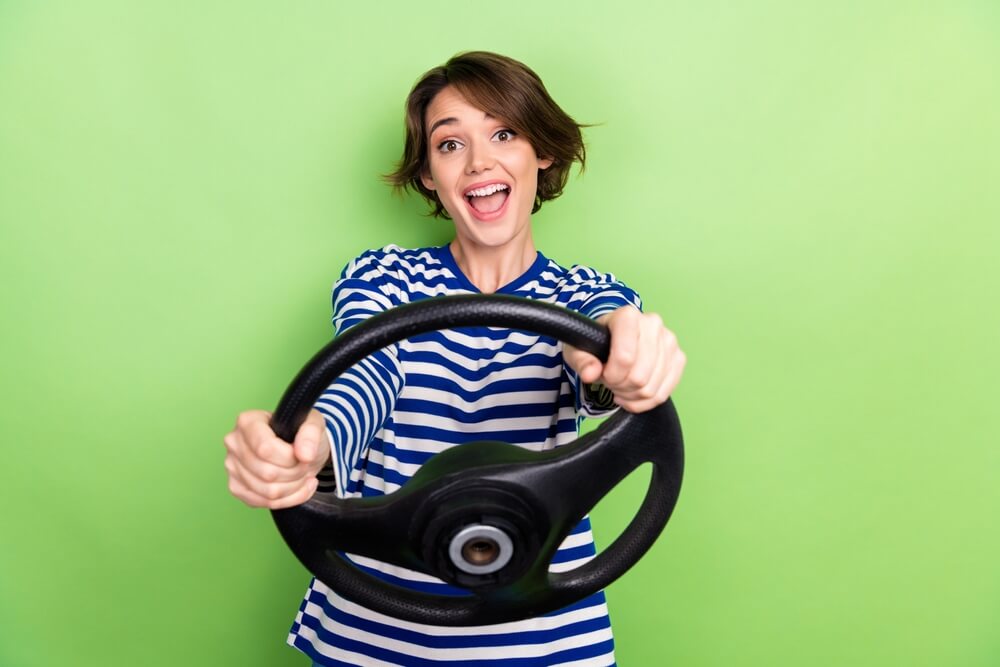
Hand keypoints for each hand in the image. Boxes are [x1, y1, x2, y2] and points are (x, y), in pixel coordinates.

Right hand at [223, 408, 329, 507]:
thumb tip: (305, 454)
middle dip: (295, 473)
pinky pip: (264, 503)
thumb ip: (311, 434)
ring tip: (301, 474)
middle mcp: (234, 443)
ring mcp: (232, 467)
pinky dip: (289, 499)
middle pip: (267, 473)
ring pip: (268, 492)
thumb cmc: (300, 433)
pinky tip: (297, 486)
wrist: (297, 448)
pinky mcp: (236, 487)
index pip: (265, 449)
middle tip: (305, 464)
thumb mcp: (313, 424)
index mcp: (248, 422)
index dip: (289, 458)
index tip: (302, 454)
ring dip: (294, 487)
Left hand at [563, 306, 685, 412]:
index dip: (611, 375)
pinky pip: (664, 393)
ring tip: (620, 386)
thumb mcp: (578, 350)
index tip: (602, 374)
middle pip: (639, 376)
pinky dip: (645, 402)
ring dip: (631, 395)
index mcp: (627, 316)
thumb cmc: (595, 343)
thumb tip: (591, 374)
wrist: (612, 339)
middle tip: (610, 380)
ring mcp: (669, 341)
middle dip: (620, 386)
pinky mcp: (678, 358)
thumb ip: (581, 361)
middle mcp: (653, 324)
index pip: (625, 357)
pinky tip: (632, 395)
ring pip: (651, 388)